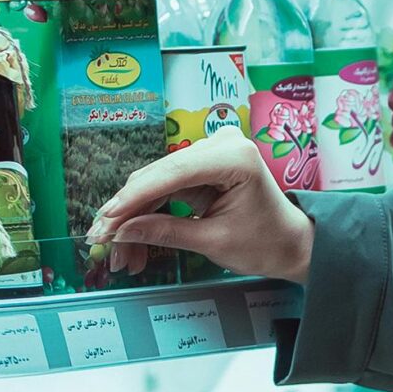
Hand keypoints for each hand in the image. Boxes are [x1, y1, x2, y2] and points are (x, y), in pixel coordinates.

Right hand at [88, 129, 315, 283]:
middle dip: (128, 211)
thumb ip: (165, 232)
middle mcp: (220, 144)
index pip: (170, 174)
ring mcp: (211, 151)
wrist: (291, 244)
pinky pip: (166, 185)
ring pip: (157, 181)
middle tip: (101, 239)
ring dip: (134, 214)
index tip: (106, 221)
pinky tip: (130, 233)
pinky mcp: (202, 164)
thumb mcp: (214, 242)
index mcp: (234, 157)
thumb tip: (121, 232)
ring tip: (116, 247)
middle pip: (158, 175)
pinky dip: (148, 210)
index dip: (133, 199)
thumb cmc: (266, 243)